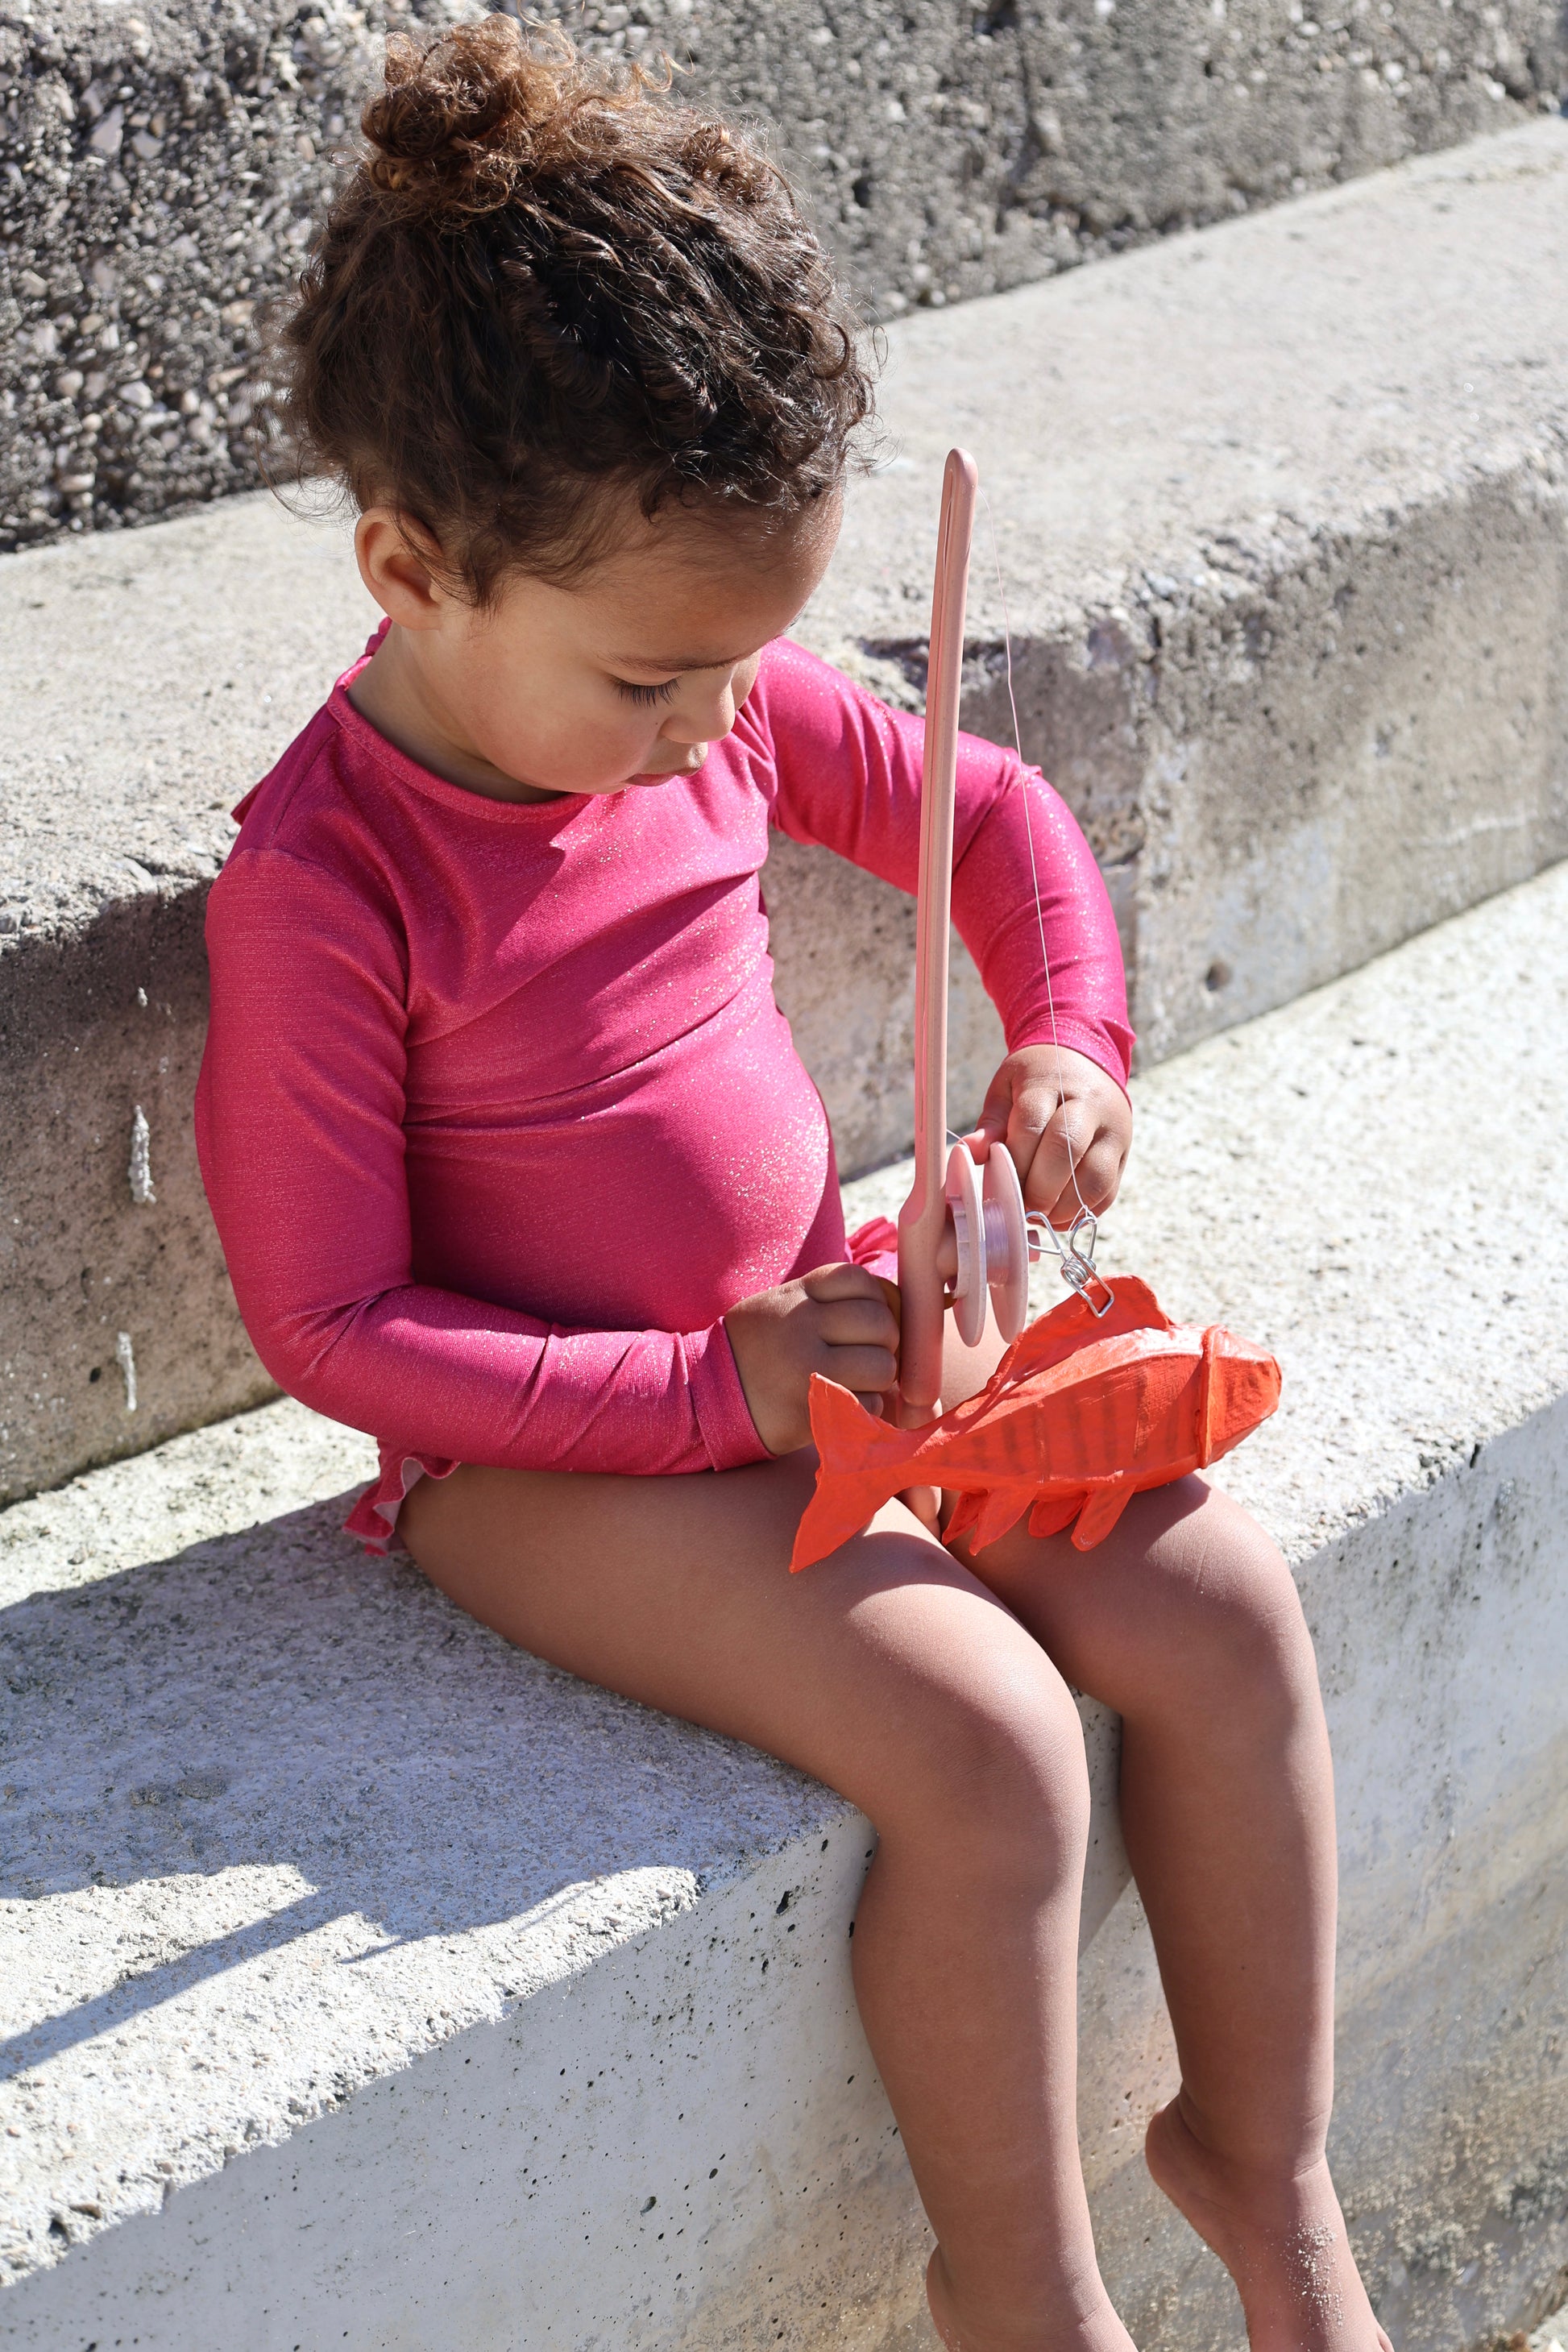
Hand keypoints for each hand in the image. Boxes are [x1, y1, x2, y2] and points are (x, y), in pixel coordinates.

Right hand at [725, 1263, 900, 1456]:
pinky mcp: (809, 1408)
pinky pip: (867, 1405)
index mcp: (796, 1295)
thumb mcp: (780, 1307)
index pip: (861, 1281)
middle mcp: (801, 1325)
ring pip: (881, 1365)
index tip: (864, 1324)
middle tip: (867, 1357)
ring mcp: (805, 1367)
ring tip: (857, 1383)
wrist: (701, 1396)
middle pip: (880, 1323)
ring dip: (879, 1379)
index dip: (875, 1302)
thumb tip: (893, 1304)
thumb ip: (828, 1301)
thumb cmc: (753, 1351)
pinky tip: (843, 1405)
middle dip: (885, 1343)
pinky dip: (865, 1409)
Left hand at [963, 1043, 1131, 1227]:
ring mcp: (1113, 1132)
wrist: (1088, 1063)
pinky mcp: (1123, 1155)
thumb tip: (970, 1152)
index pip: (1031, 1125)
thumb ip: (991, 1123)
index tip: (998, 1184)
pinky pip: (1108, 1192)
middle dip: (1038, 1188)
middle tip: (1019, 1206)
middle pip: (1066, 1150)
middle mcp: (1089, 1106)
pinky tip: (1056, 1215)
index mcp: (1051, 1083)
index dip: (1014, 1161)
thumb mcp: (1007, 1088)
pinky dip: (1081, 1212)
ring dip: (1062, 1207)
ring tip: (1038, 1215)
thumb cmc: (1037, 1081)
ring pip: (1095, 1179)